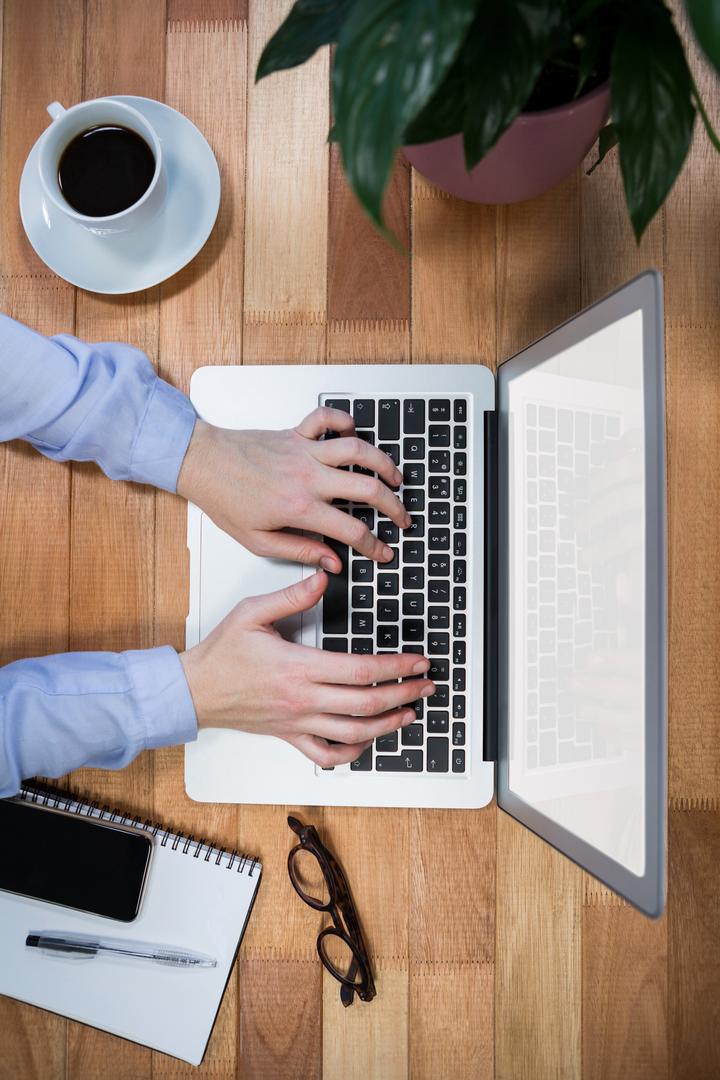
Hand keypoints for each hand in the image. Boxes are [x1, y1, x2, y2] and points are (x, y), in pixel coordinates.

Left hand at [177, 408, 410, 572]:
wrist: (202, 463)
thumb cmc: (225, 500)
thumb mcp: (259, 541)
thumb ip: (300, 552)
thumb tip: (330, 562)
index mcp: (300, 508)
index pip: (351, 530)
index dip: (374, 545)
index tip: (383, 552)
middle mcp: (308, 476)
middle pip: (368, 488)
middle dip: (394, 506)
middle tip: (402, 517)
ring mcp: (304, 451)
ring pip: (358, 449)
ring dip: (383, 462)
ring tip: (394, 477)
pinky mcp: (296, 433)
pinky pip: (328, 418)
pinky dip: (345, 420)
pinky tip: (354, 433)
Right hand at [179, 571, 434, 766]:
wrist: (195, 690)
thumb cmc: (221, 655)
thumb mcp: (253, 613)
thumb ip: (291, 596)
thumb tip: (321, 579)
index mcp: (298, 668)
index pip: (360, 670)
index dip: (396, 667)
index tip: (417, 661)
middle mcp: (302, 700)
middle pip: (366, 704)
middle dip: (404, 694)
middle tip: (426, 685)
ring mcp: (297, 722)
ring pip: (353, 733)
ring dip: (387, 724)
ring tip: (409, 713)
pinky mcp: (289, 735)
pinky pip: (326, 754)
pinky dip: (351, 752)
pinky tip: (366, 741)